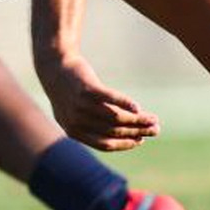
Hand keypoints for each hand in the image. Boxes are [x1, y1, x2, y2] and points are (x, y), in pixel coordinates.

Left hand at [36, 51, 158, 151]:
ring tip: (153, 118)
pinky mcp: (87, 90)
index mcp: (73, 132)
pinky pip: (111, 99)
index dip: (125, 144)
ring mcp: (81, 106)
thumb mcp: (75, 112)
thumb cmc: (68, 90)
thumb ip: (92, 125)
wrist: (54, 65)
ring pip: (115, 118)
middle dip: (137, 132)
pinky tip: (138, 107)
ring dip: (137, 120)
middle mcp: (77, 122)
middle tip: (155, 130)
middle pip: (114, 131)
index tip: (140, 140)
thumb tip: (121, 134)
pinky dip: (126, 104)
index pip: (105, 144)